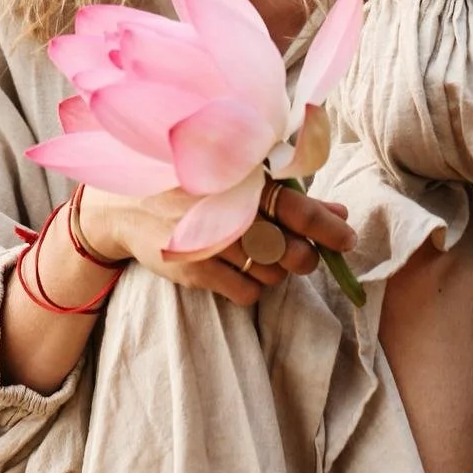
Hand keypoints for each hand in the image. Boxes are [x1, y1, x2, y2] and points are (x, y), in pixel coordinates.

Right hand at [80, 183, 355, 307]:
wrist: (125, 206)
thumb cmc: (193, 187)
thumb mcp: (238, 179)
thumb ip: (290, 196)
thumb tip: (340, 213)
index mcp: (243, 180)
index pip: (300, 209)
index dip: (330, 227)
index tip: (347, 237)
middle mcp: (229, 211)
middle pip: (293, 251)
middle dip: (305, 257)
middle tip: (299, 251)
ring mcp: (212, 243)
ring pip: (273, 275)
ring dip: (277, 270)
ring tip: (261, 254)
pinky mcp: (196, 269)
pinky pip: (248, 293)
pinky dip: (254, 286)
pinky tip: (240, 269)